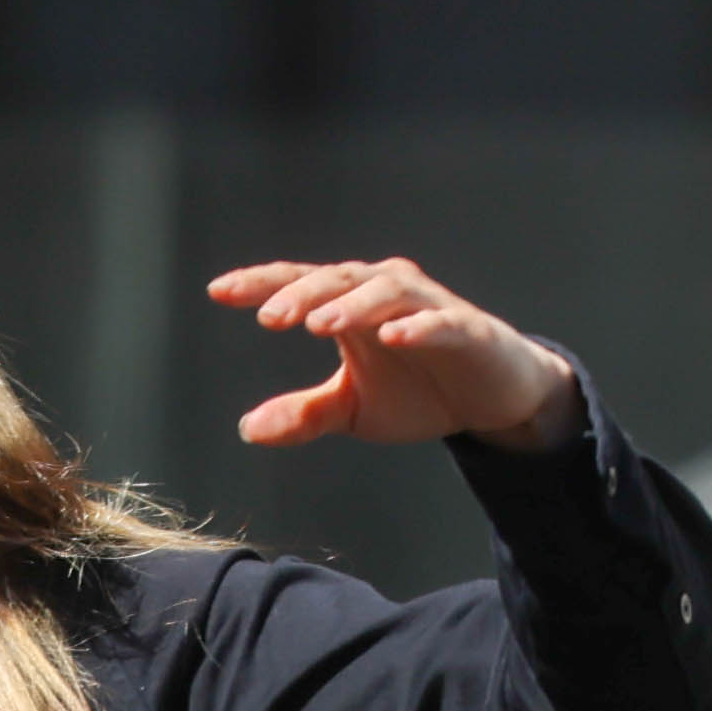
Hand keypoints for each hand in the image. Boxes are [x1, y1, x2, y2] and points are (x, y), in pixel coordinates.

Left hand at [208, 258, 579, 454]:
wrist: (493, 398)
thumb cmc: (419, 391)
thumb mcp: (353, 408)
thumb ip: (304, 414)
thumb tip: (247, 429)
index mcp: (350, 306)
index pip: (299, 285)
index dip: (261, 284)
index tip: (218, 291)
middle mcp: (386, 293)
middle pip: (337, 280)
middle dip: (301, 295)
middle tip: (268, 317)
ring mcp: (429, 307)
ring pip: (385, 291)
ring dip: (351, 304)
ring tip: (318, 324)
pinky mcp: (468, 330)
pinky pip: (441, 321)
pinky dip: (417, 325)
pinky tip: (392, 336)